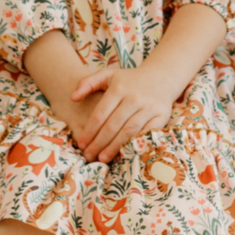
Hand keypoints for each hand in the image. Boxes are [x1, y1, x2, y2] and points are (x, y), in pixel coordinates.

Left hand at [71, 63, 185, 162]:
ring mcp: (148, 107)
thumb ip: (87, 83)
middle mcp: (134, 97)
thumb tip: (73, 98)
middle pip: (113, 125)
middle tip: (88, 156)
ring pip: (128, 131)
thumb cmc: (130, 80)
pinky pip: (146, 134)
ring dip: (114, 147)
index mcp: (119, 88)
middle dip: (99, 143)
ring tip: (102, 158)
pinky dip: (134, 144)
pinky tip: (124, 154)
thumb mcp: (108, 75)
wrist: (162, 77)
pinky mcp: (161, 115)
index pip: (100, 114)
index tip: (81, 144)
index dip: (89, 131)